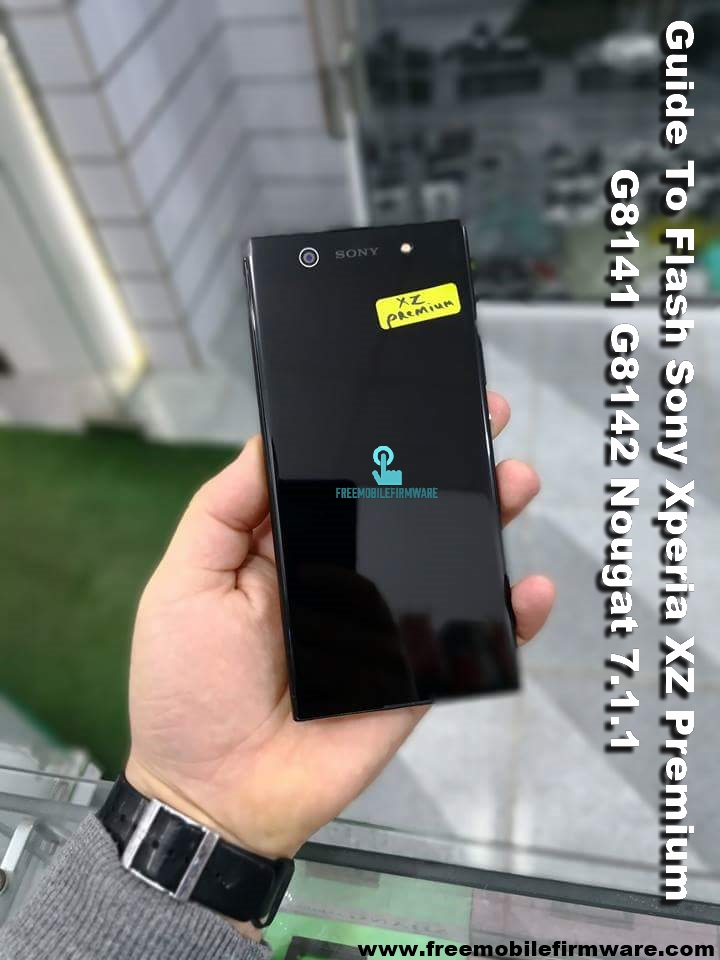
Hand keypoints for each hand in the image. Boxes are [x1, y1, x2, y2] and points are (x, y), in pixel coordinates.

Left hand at [126, 392, 553, 866]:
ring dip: (490, 518)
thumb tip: (264, 441)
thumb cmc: (186, 686)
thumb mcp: (185, 583)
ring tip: (514, 482)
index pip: (349, 482)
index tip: (418, 399)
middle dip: (454, 465)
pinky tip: (528, 589)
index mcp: (295, 550)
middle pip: (412, 511)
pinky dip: (508, 617)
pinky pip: (470, 641)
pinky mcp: (416, 676)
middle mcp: (348, 578)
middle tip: (489, 421)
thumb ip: (222, 511)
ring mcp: (388, 626)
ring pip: (449, 562)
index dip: (383, 440)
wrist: (216, 793)